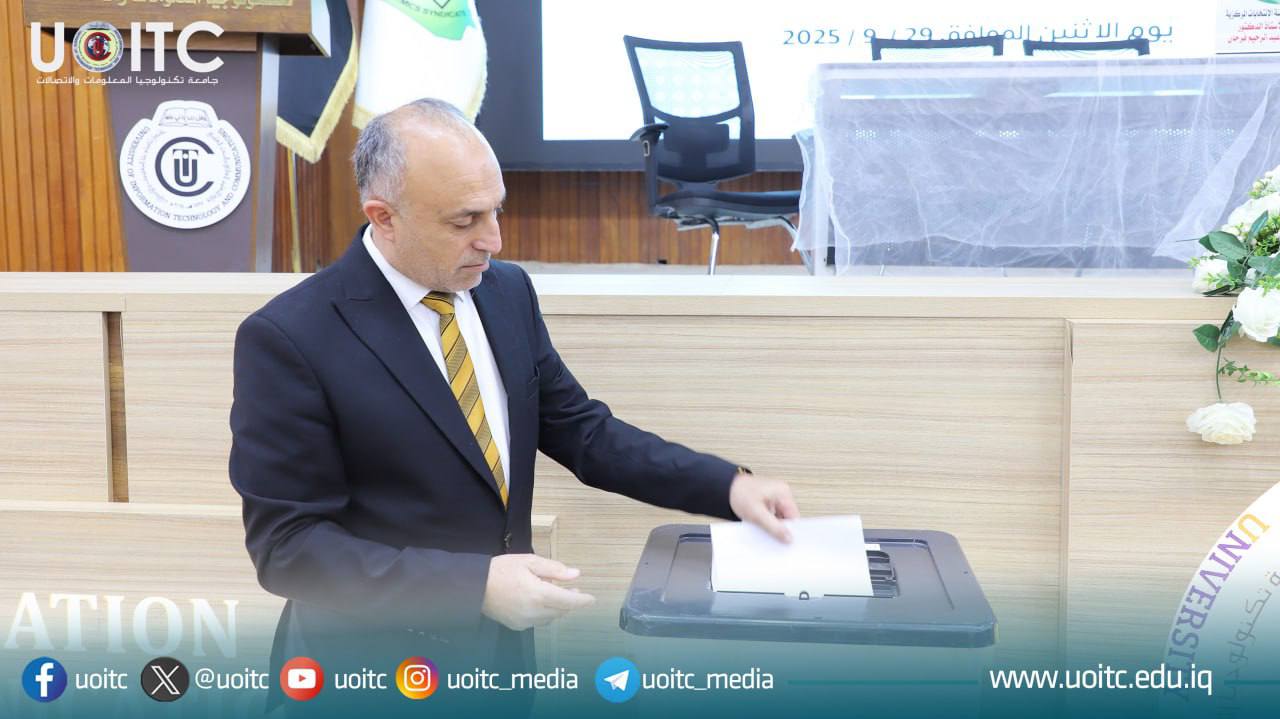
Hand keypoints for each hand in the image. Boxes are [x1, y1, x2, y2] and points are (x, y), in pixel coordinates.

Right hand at [480, 554, 595, 630]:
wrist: (474, 586)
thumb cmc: (501, 569)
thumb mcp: (529, 561)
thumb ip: (554, 569)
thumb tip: (576, 575)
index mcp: (539, 594)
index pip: (569, 601)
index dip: (583, 601)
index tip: (592, 599)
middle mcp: (534, 612)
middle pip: (561, 611)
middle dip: (570, 601)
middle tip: (572, 588)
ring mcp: (525, 622)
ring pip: (550, 617)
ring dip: (557, 607)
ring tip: (555, 592)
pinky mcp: (517, 626)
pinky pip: (538, 621)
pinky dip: (543, 613)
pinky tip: (538, 602)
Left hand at [728, 472, 799, 542]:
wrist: (723, 488)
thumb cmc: (739, 494)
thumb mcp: (757, 514)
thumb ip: (774, 527)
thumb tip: (789, 538)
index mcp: (783, 492)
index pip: (794, 516)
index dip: (791, 530)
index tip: (786, 543)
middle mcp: (781, 493)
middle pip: (787, 518)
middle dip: (780, 529)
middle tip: (772, 539)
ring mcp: (774, 497)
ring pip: (779, 518)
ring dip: (772, 526)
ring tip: (762, 531)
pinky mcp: (767, 502)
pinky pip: (772, 516)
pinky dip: (767, 523)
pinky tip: (760, 527)